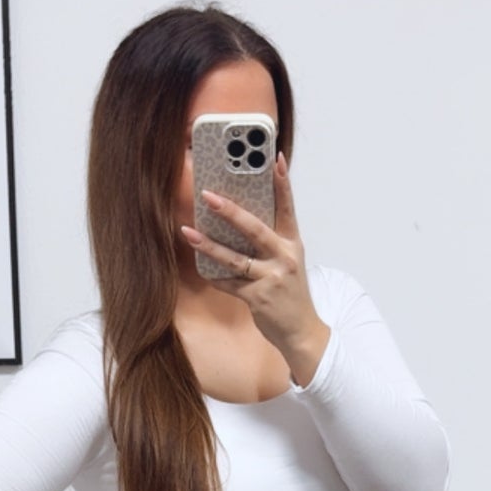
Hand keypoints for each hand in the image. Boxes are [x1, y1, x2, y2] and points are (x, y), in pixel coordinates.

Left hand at [179, 154, 330, 377]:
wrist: (301, 331)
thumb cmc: (290, 293)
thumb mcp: (288, 262)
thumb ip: (270, 241)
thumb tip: (241, 220)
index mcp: (292, 243)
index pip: (287, 207)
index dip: (282, 183)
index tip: (275, 159)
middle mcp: (284, 258)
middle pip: (254, 229)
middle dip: (230, 211)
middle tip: (208, 196)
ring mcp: (271, 278)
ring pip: (235, 258)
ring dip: (208, 245)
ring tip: (188, 232)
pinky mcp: (258, 298)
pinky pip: (228, 283)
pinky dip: (213, 275)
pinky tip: (198, 265)